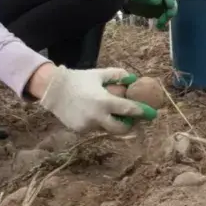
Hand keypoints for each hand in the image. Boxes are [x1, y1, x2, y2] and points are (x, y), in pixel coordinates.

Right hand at [37, 65, 157, 134]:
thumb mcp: (100, 74)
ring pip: (107, 128)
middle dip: (130, 124)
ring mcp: (88, 126)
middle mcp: (97, 117)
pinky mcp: (80, 130)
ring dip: (113, 122)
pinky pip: (95, 128)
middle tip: (134, 118)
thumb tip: (133, 79)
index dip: (143, 112)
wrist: (53, 89)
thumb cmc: (79, 79)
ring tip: (112, 111)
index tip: (153, 113)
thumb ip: (118, 76)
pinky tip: (94, 112)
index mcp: (104, 102)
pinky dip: (99, 122)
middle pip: (121, 128)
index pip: (129, 110)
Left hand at [124, 0, 177, 28]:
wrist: (131, 1)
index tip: (169, 8)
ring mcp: (163, 6)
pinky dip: (164, 22)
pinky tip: (158, 26)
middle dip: (170, 13)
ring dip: (166, 19)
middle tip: (162, 21)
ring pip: (170, 12)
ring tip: (158, 26)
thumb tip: (159, 0)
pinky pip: (166, 17)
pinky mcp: (161, 12)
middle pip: (172, 5)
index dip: (170, 1)